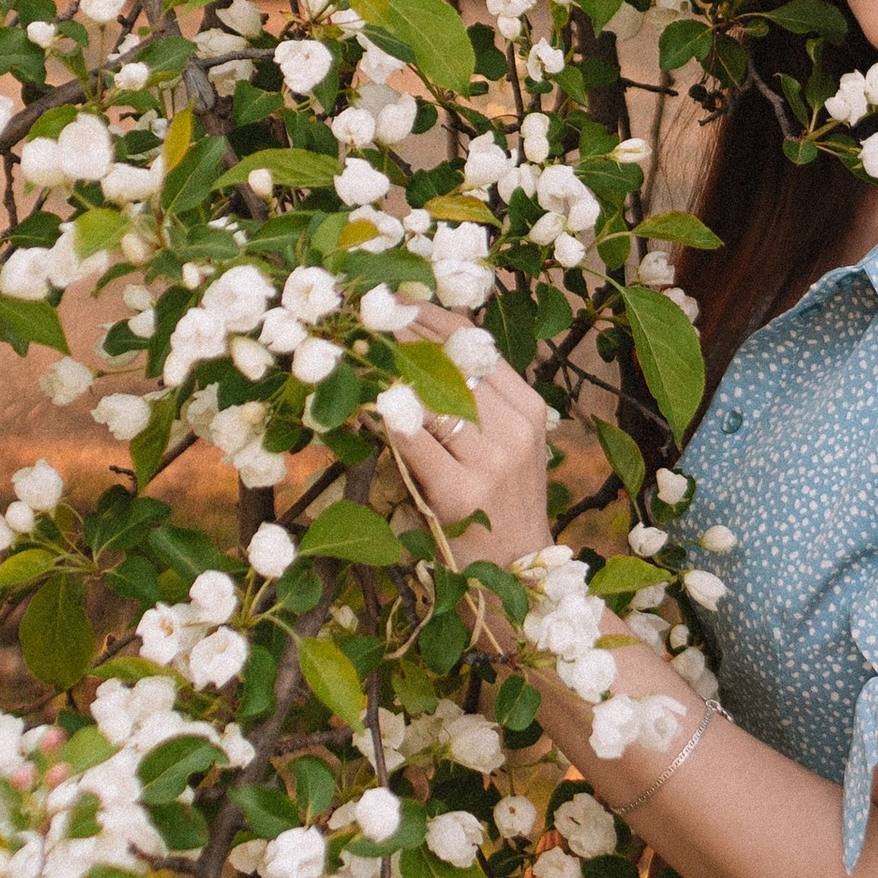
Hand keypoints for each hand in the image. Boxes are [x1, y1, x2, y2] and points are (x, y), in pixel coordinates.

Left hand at [380, 310, 555, 572]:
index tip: (389, 297)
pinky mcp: (459, 494)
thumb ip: (472, 406)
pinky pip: (412, 439)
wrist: (517, 580)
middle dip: (400, 333)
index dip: (427, 315)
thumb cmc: (495, 511)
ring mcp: (492, 462)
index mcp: (528, 409)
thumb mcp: (500, 450)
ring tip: (348, 349)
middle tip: (358, 312)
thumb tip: (411, 350)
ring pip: (429, 395)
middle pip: (451, 360)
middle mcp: (516, 428)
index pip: (474, 342)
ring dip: (385, 369)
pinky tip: (359, 405)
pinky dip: (382, 416)